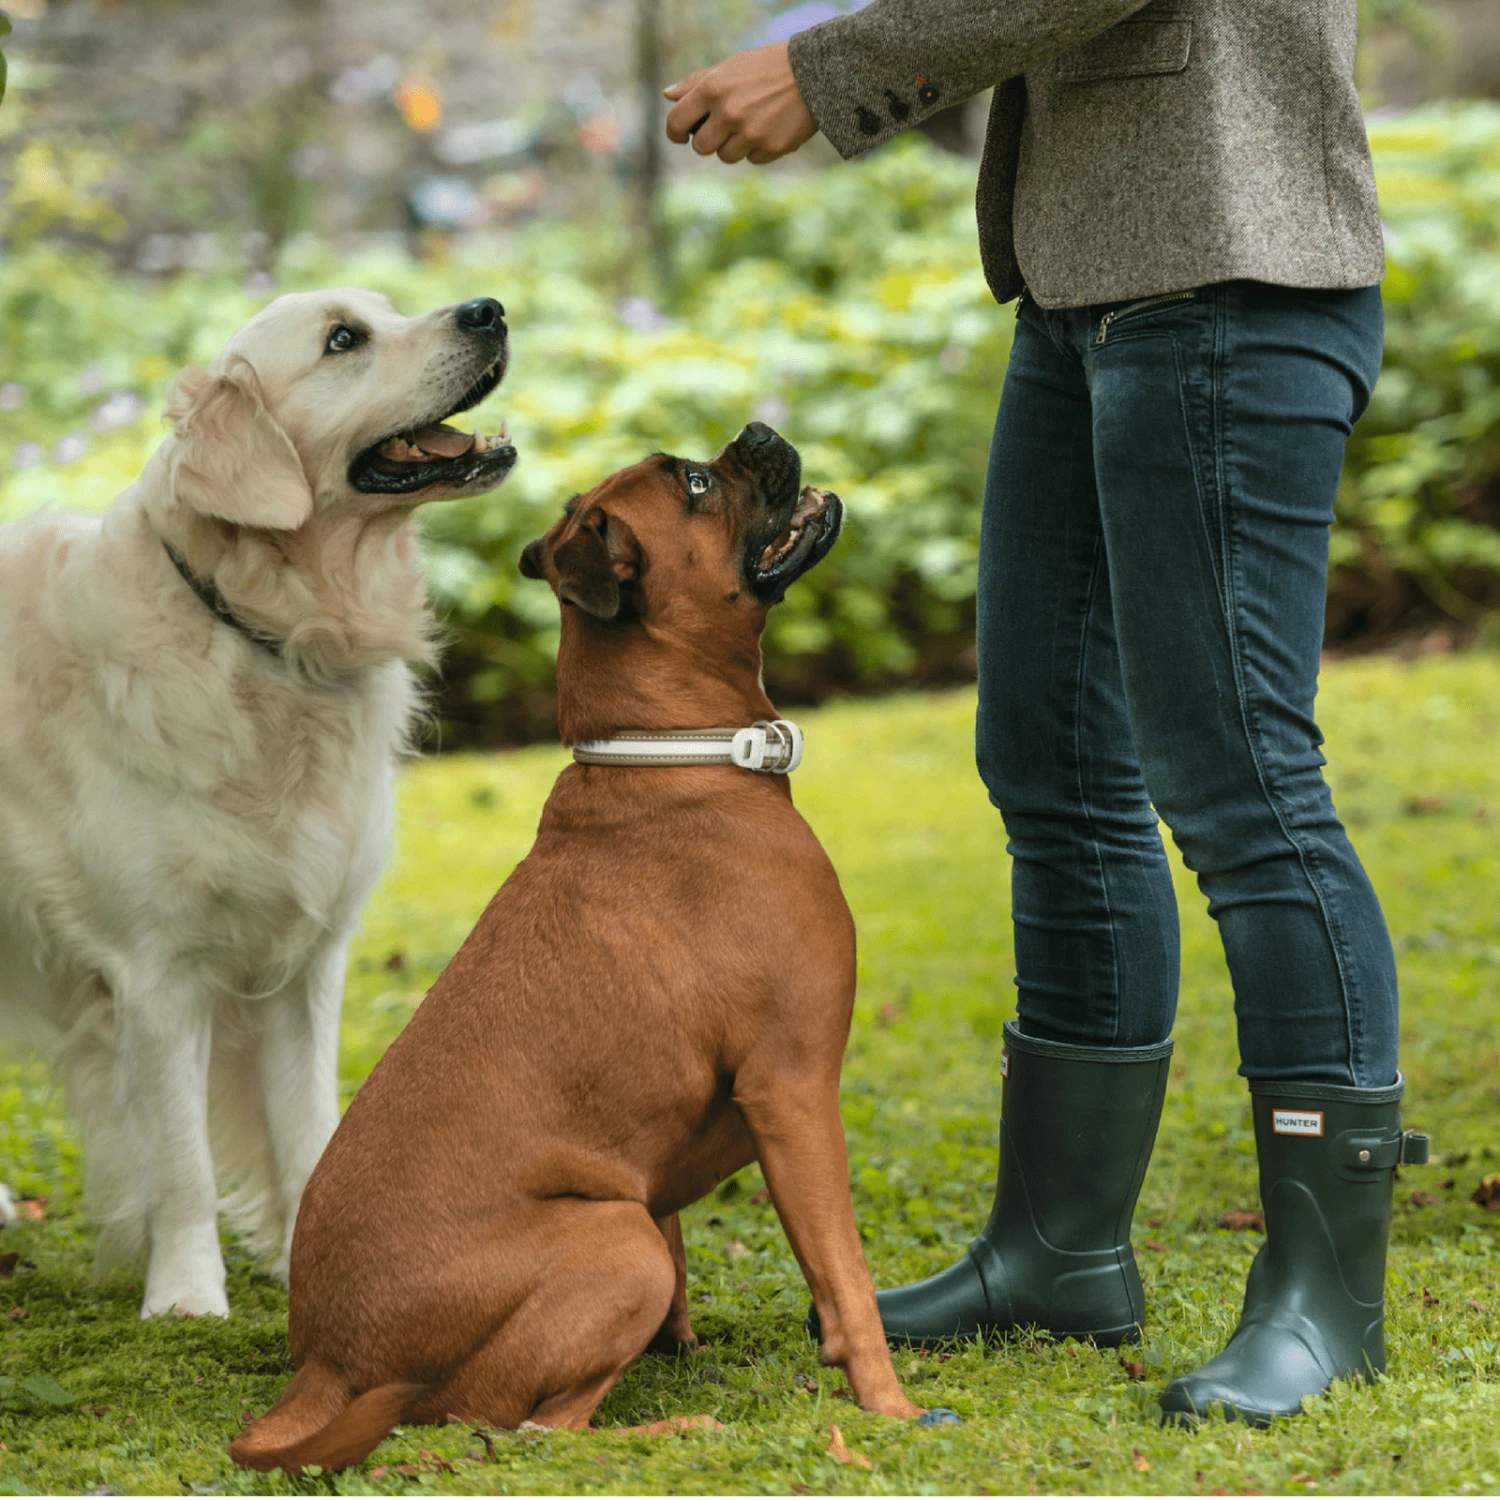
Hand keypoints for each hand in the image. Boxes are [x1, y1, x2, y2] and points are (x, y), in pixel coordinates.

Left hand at [664, 42, 817, 165]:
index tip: (680, 136)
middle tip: (721, 129)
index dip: (675, 133)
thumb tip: (668, 95)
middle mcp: (729, 112)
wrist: (812, 73)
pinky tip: (770, 128)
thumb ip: (697, 82)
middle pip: (702, 147)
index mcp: (713, 88)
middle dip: (708, 141)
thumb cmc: (766, 68)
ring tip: (751, 123)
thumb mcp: (730, 67)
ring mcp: (750, 133)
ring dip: (734, 145)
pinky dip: (757, 148)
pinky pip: (752, 159)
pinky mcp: (771, 148)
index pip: (677, 121)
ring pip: (726, 156)